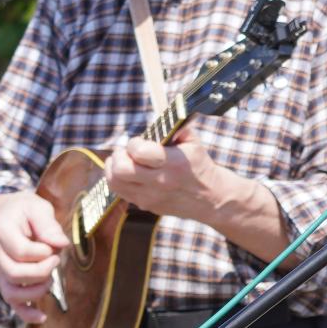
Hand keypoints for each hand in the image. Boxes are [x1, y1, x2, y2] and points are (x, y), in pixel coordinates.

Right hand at [0, 190, 69, 323]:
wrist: (0, 216)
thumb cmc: (22, 211)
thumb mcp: (36, 207)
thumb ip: (48, 225)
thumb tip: (61, 244)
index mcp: (1, 232)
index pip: (22, 252)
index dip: (44, 252)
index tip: (55, 245)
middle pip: (15, 274)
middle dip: (42, 271)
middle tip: (55, 259)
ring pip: (11, 292)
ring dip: (37, 290)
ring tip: (50, 278)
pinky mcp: (6, 281)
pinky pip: (12, 303)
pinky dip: (26, 313)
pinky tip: (42, 317)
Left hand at [104, 127, 240, 222]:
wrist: (212, 198)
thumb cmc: (200, 165)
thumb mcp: (194, 142)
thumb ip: (174, 128)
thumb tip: (156, 122)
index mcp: (174, 163)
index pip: (139, 151)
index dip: (134, 142)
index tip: (141, 141)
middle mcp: (161, 181)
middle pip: (121, 169)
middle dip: (119, 156)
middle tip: (127, 152)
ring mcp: (152, 196)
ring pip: (115, 182)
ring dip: (114, 168)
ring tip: (124, 161)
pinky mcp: (146, 205)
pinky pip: (120, 192)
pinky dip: (119, 180)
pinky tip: (129, 173)